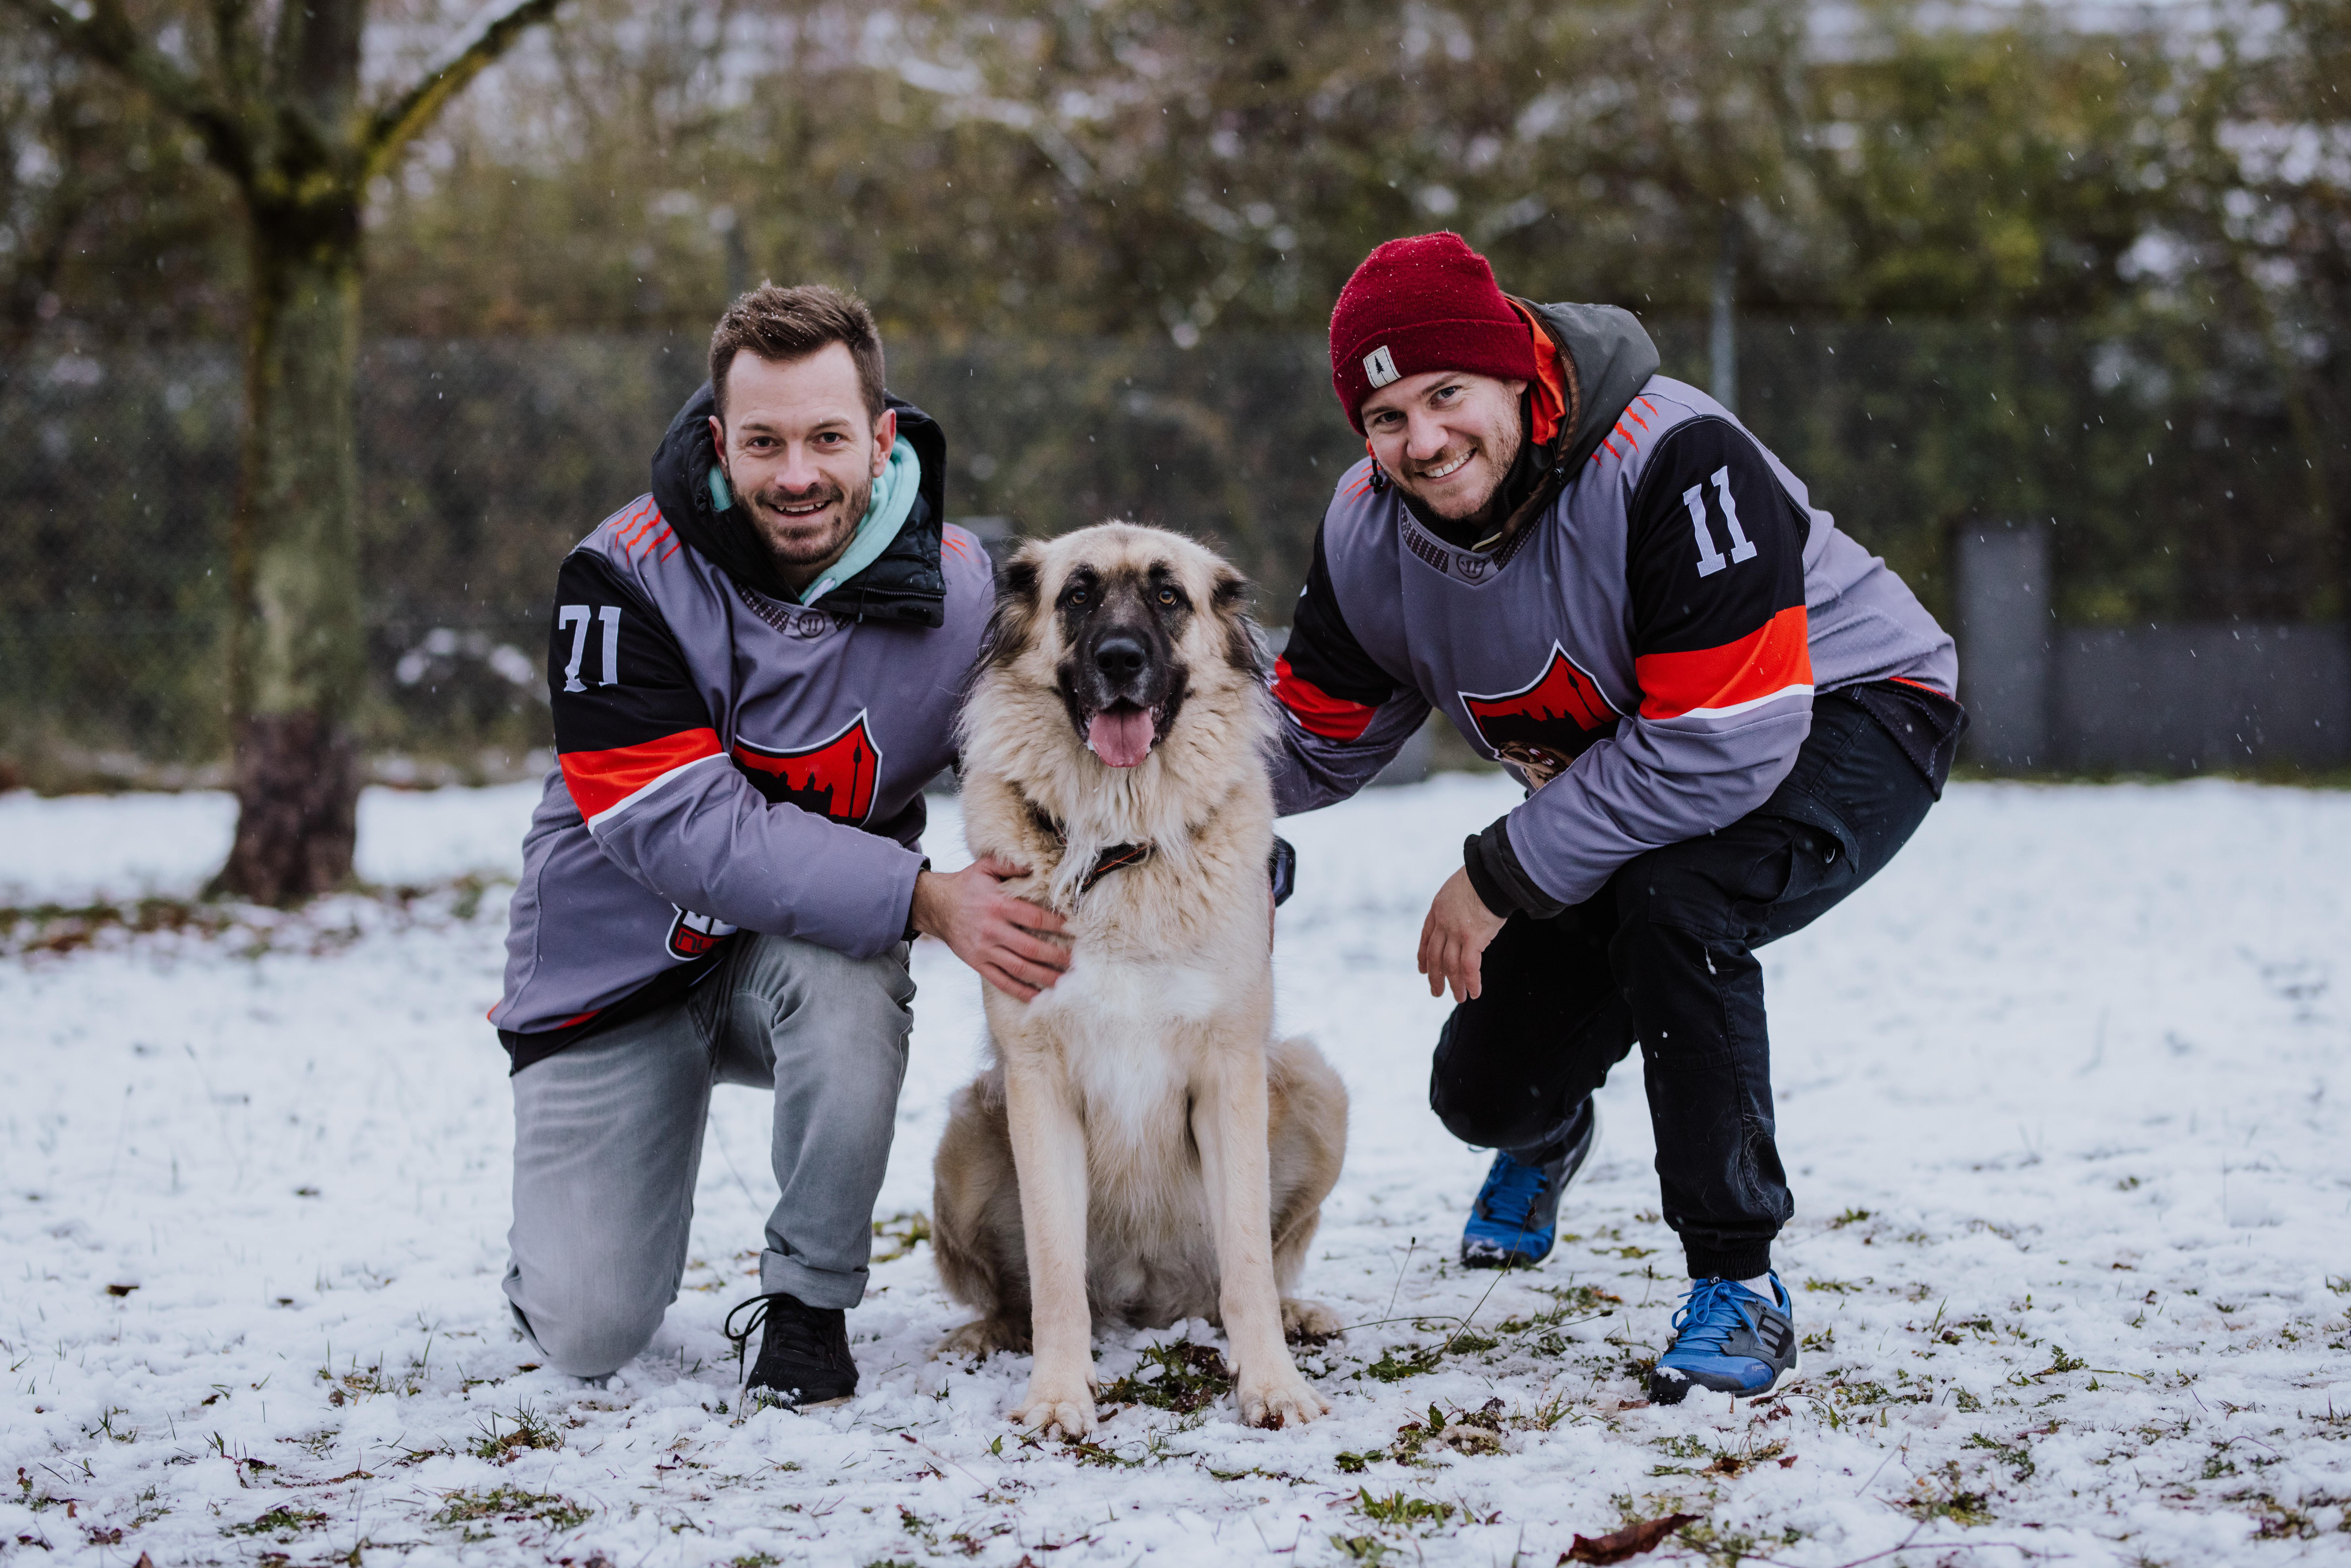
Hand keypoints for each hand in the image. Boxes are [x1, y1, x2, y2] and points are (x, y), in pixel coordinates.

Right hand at [911, 857, 1070, 1000]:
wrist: (935, 905)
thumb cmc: (966, 885)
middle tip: (1076, 962)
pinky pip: (1001, 981)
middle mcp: (992, 930)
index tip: (1075, 931)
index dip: (1058, 926)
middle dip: (1056, 956)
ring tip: (1063, 982)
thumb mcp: (986, 867)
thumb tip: (1036, 867)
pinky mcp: (977, 963)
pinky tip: (1036, 996)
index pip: (1035, 919)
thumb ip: (1011, 866)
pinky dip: (1019, 990)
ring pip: (1019, 968)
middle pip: (1031, 948)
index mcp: (998, 906)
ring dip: (1043, 977)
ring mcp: (984, 949)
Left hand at [1416, 866, 1505, 1003]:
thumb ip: (1455, 906)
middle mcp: (1443, 923)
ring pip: (1450, 965)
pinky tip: (1474, 993)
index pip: (1426, 938)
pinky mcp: (1473, 938)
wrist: (1490, 874)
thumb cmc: (1481, 878)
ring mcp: (1456, 932)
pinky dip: (1471, 982)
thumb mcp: (1457, 889)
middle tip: (1436, 992)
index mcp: (1437, 910)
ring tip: (1458, 998)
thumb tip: (1464, 917)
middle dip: (1435, 977)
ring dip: (1454, 985)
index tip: (1423, 970)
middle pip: (1434, 956)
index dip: (1423, 957)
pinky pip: (1468, 967)